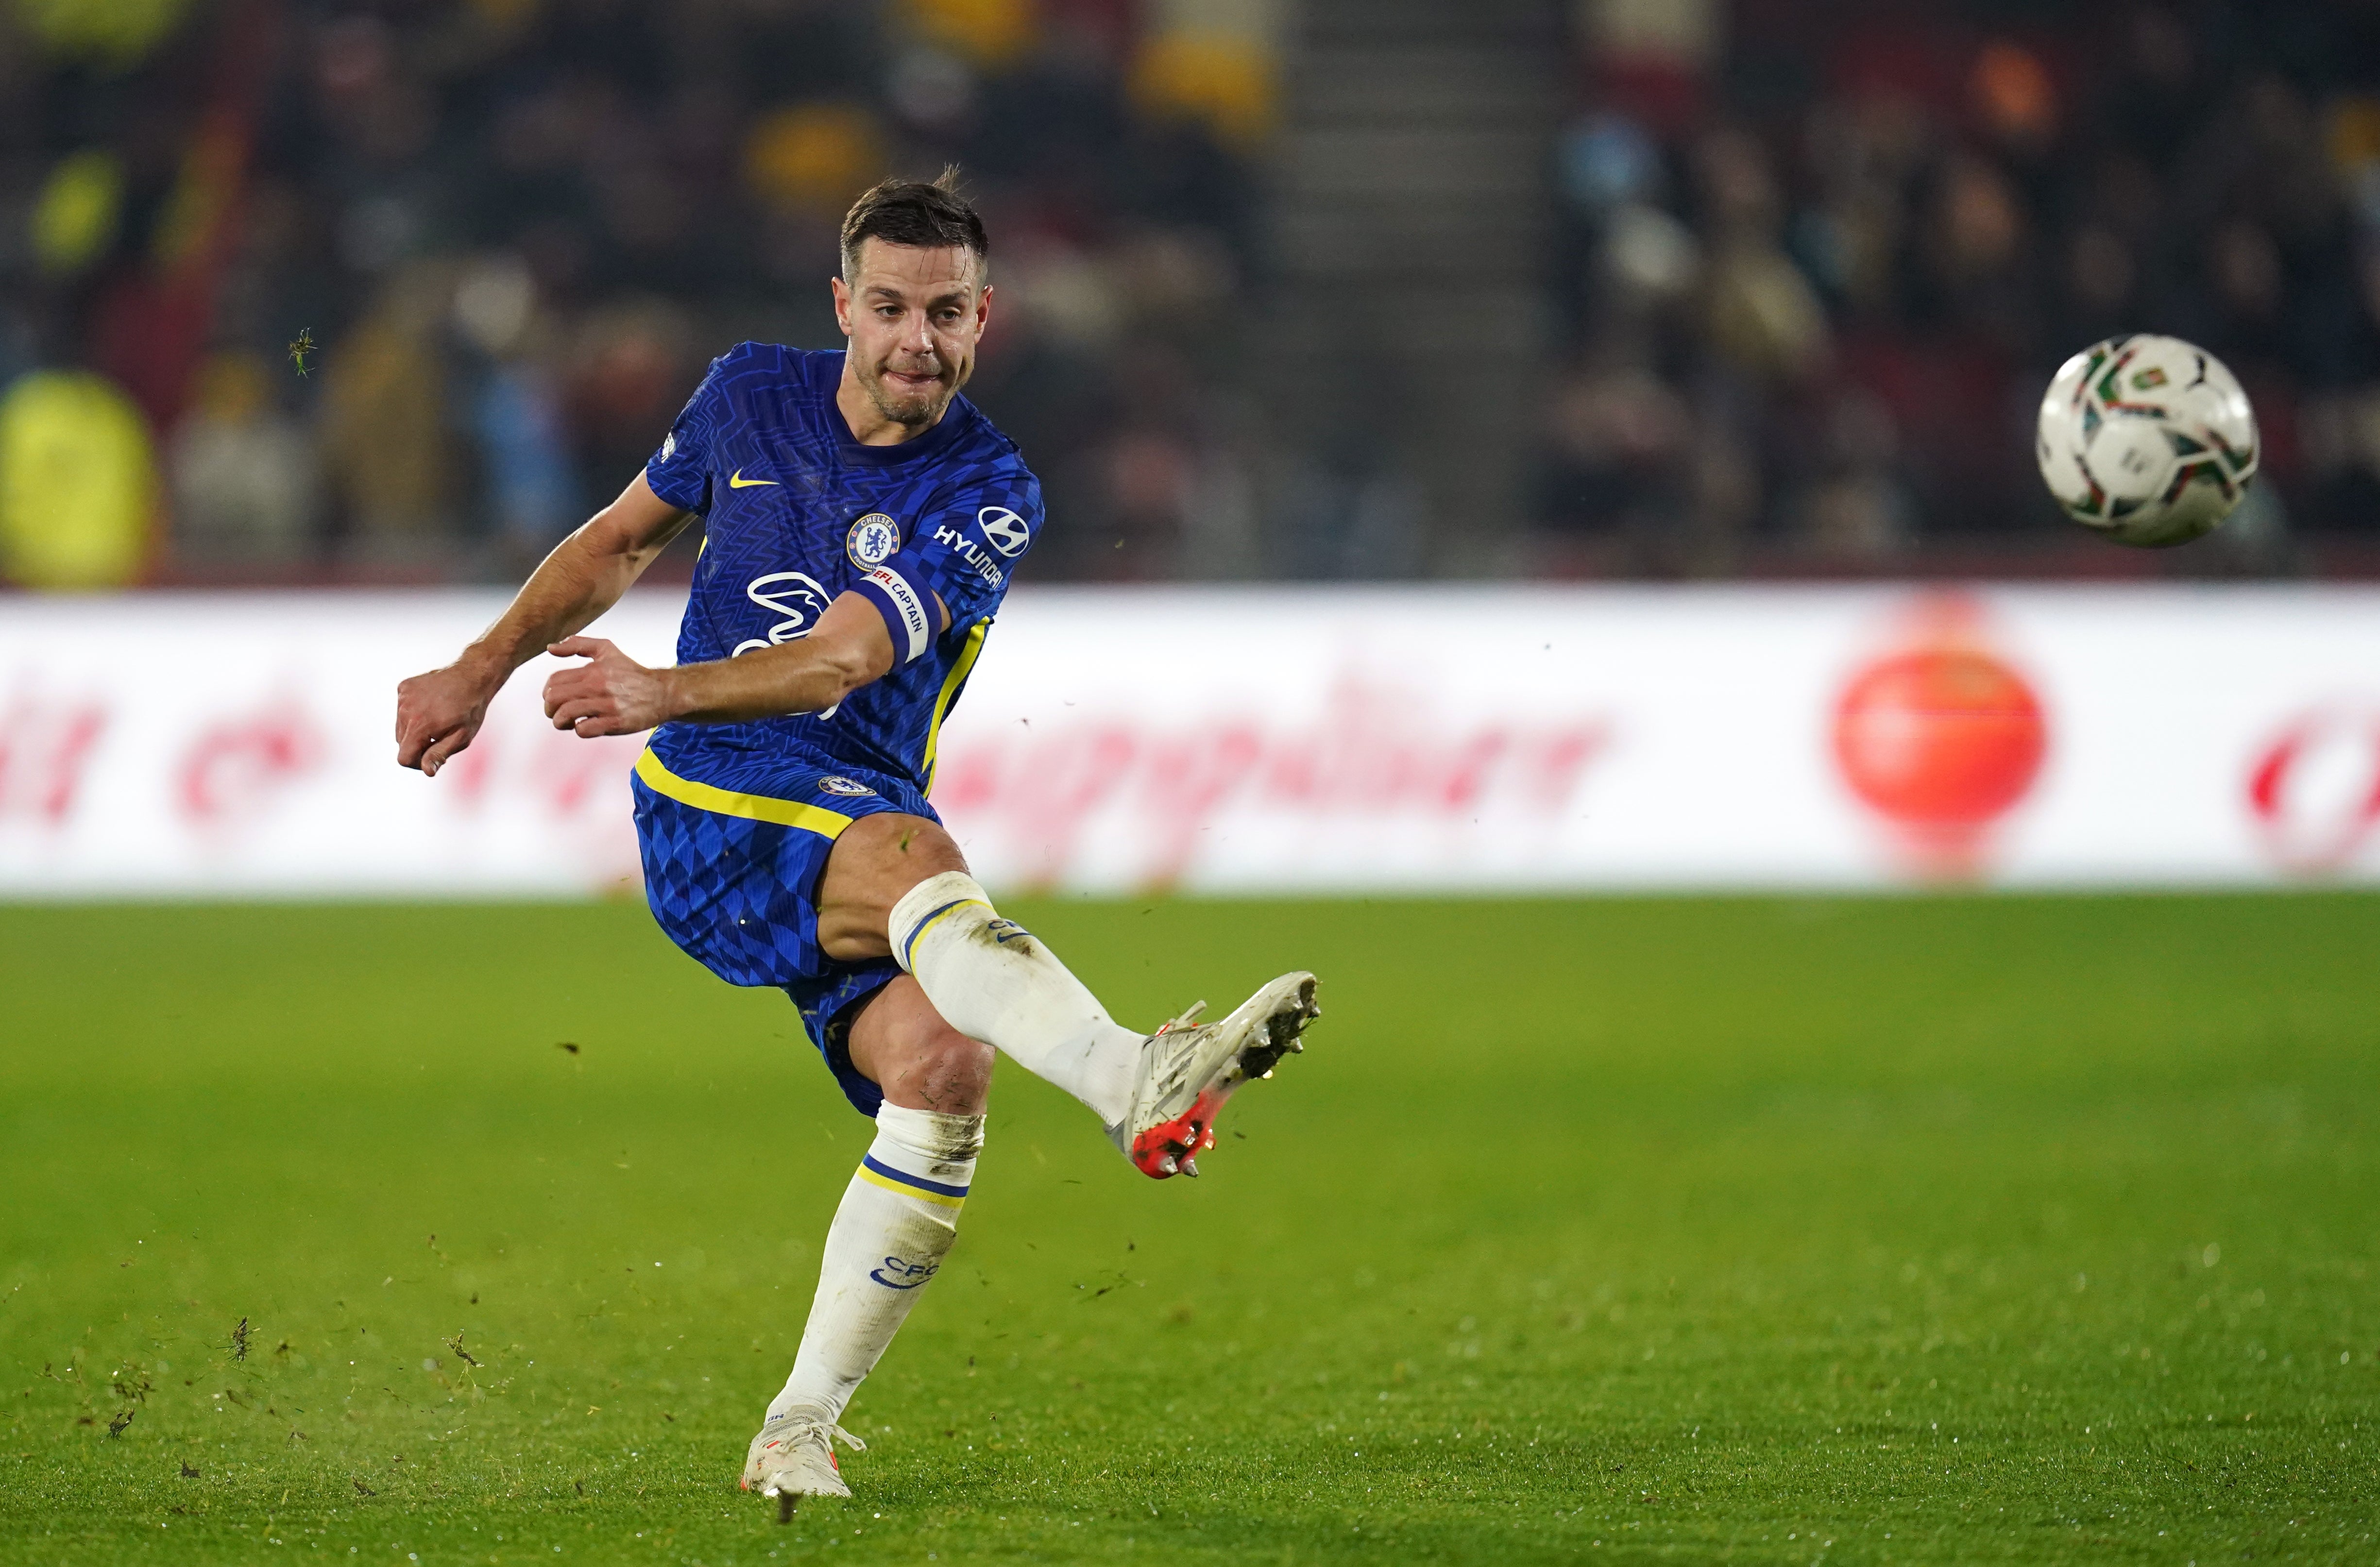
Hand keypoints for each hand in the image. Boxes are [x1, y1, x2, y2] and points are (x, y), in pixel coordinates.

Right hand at [396, 660, 499, 776]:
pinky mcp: (403, 687)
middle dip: (418, 746)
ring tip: (437, 719)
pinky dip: (413, 713)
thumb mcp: (461, 737)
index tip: (432, 757)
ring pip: (400, 728)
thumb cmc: (470, 710)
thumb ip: (439, 755)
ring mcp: (403, 697)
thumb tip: (426, 771)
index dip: (417, 763)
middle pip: (401, 744)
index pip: (403, 758)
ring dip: (415, 730)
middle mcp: (405, 710)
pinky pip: (401, 710)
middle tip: (441, 736)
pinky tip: (431, 706)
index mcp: (419, 725)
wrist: (472, 676)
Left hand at [542, 636, 674, 737]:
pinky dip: (579, 730)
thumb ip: (578, 644)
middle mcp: (598, 686)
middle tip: (557, 713)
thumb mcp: (607, 650)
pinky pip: (584, 730)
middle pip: (554, 698)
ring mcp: (607, 705)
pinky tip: (585, 726)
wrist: (662, 692)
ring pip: (566, 715)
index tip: (556, 699)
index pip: (554, 681)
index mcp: (592, 670)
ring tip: (567, 723)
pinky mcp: (616, 723)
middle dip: (549, 709)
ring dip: (560, 722)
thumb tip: (550, 648)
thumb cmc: (632, 673)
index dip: (547, 692)